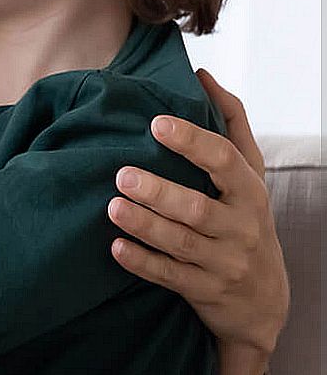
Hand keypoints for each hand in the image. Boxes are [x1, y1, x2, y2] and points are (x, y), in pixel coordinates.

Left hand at [107, 69, 287, 358]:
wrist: (263, 299)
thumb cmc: (245, 217)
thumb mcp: (249, 173)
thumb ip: (230, 123)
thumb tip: (202, 75)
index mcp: (250, 191)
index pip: (225, 160)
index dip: (192, 141)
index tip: (156, 123)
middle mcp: (242, 227)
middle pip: (199, 208)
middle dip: (160, 192)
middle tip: (121, 174)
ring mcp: (225, 262)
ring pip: (183, 243)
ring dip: (146, 225)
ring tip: (112, 206)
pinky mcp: (205, 291)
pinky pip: (171, 277)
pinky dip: (143, 262)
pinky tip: (116, 246)